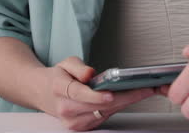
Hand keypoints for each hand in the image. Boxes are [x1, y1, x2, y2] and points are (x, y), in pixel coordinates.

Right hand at [42, 57, 157, 130]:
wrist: (44, 94)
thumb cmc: (58, 77)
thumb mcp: (66, 63)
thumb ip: (78, 67)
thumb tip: (90, 74)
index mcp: (59, 89)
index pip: (79, 94)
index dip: (96, 96)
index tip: (110, 94)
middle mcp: (66, 109)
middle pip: (98, 106)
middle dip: (124, 97)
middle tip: (144, 88)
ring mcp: (73, 122)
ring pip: (104, 113)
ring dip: (124, 103)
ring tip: (142, 91)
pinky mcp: (81, 128)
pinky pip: (103, 118)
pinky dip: (117, 108)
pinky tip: (128, 99)